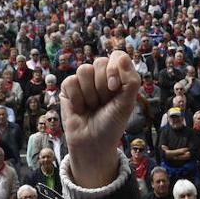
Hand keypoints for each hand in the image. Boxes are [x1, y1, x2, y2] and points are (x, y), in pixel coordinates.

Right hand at [60, 51, 140, 188]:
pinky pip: (71, 81)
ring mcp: (84, 81)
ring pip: (84, 70)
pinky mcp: (68, 88)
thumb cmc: (112, 124)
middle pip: (100, 62)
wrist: (93, 143)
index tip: (114, 89)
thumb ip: (131, 80)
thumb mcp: (127, 103)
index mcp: (118, 76)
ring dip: (90, 94)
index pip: (117, 56)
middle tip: (104, 103)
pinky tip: (80, 109)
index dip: (114, 69)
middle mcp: (101, 76)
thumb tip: (122, 57)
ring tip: (92, 106)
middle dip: (103, 87)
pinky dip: (77, 98)